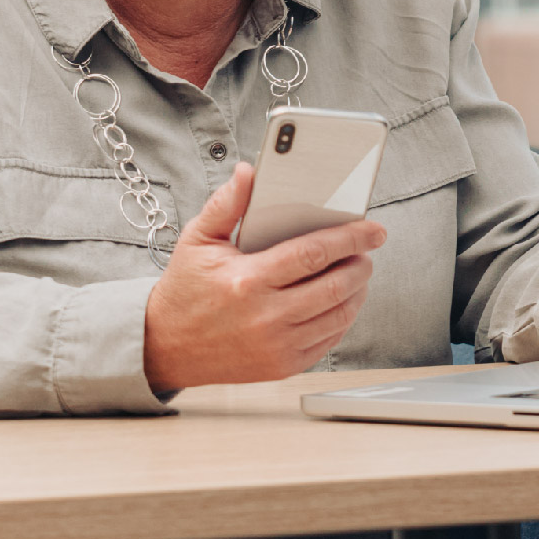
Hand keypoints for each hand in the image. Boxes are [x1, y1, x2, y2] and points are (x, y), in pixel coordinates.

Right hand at [142, 164, 387, 391]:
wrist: (165, 347)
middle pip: (336, 287)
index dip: (350, 238)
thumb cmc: (184, 290)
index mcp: (247, 280)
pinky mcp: (282, 366)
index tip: (373, 230)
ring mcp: (276, 346)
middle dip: (360, 264)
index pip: (314, 253)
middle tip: (366, 251)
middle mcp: (266, 317)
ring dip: (357, 292)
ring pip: (338, 316)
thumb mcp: (197, 240)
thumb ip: (227, 204)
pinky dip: (342, 320)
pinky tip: (339, 303)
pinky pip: (328, 342)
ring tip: (356, 274)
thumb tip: (248, 172)